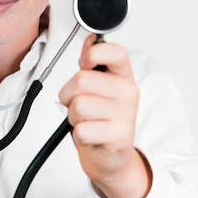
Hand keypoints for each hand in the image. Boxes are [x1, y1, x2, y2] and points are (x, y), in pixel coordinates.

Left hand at [58, 34, 150, 197]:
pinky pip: (81, 129)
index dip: (94, 53)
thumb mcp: (97, 87)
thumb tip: (89, 41)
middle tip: (80, 105)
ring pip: (78, 105)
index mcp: (123, 76)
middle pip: (82, 80)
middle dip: (70, 95)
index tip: (85, 63)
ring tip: (86, 121)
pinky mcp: (119, 135)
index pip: (115, 52)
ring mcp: (125, 114)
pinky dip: (78, 134)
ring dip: (73, 116)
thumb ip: (91, 63)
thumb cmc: (100, 119)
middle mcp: (127, 92)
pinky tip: (91, 135)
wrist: (111, 156)